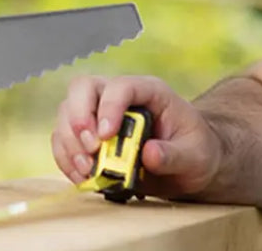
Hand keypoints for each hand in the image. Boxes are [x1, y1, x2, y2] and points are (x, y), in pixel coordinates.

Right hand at [51, 75, 221, 198]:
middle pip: (83, 88)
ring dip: (70, 142)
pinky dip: (66, 158)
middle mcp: (120, 96)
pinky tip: (82, 177)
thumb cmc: (196, 150)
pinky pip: (65, 139)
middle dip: (79, 118)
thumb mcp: (196, 155)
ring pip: (67, 111)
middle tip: (91, 149)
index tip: (106, 136)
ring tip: (88, 170)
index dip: (109, 107)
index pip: (121, 86)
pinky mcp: (90, 136)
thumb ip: (175, 155)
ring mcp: (101, 113)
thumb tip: (149, 154)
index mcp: (148, 91)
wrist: (191, 163)